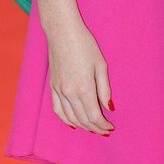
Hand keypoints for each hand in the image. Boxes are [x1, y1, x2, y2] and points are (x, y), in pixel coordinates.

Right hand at [46, 19, 114, 134]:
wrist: (63, 33)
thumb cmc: (85, 45)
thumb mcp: (101, 65)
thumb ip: (105, 89)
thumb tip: (109, 107)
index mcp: (84, 87)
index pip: (94, 115)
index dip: (102, 125)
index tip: (110, 128)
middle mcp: (69, 93)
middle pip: (82, 119)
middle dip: (95, 128)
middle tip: (105, 131)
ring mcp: (59, 90)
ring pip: (70, 117)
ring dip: (82, 126)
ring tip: (93, 128)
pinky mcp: (52, 87)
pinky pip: (57, 110)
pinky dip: (66, 120)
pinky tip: (73, 123)